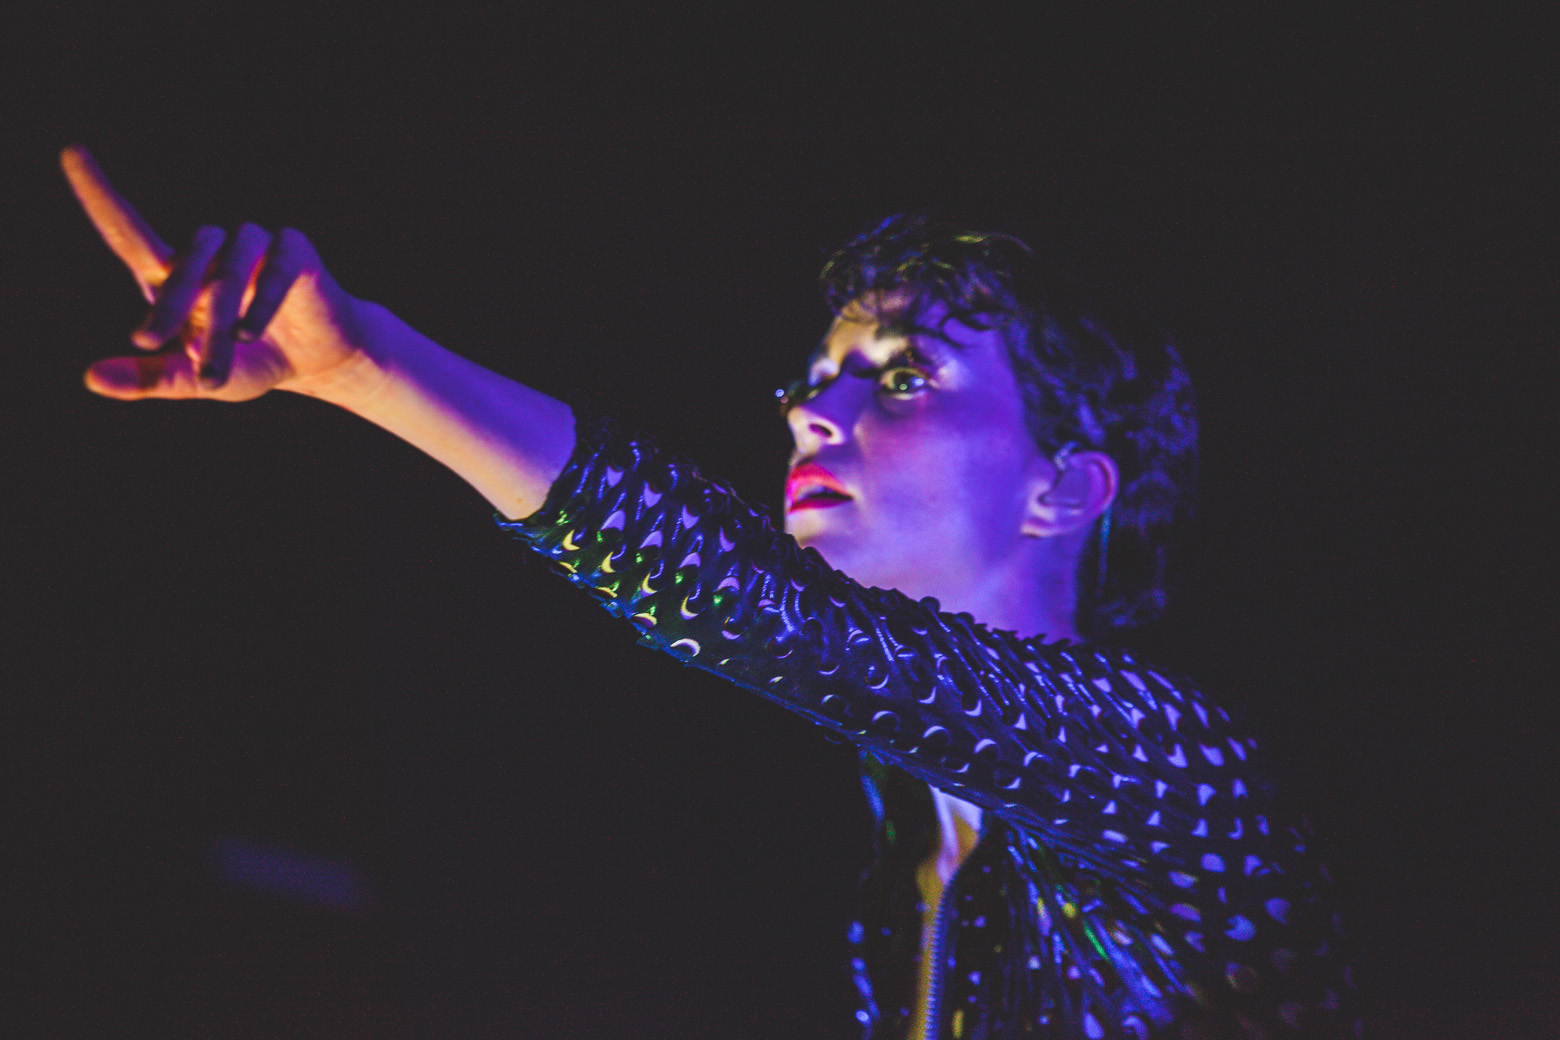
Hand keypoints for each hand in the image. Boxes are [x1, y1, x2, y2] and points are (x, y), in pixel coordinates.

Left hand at [62, 145, 368, 400]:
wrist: (320, 363)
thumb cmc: (254, 363)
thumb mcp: (196, 379)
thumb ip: (149, 378)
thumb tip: (91, 378)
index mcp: (177, 274)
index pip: (129, 230)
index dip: (99, 191)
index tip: (70, 151)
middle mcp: (211, 250)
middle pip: (180, 267)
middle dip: (165, 309)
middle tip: (146, 343)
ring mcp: (254, 244)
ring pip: (226, 273)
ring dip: (217, 320)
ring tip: (221, 365)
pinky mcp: (294, 249)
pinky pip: (273, 269)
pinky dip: (261, 302)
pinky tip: (248, 332)